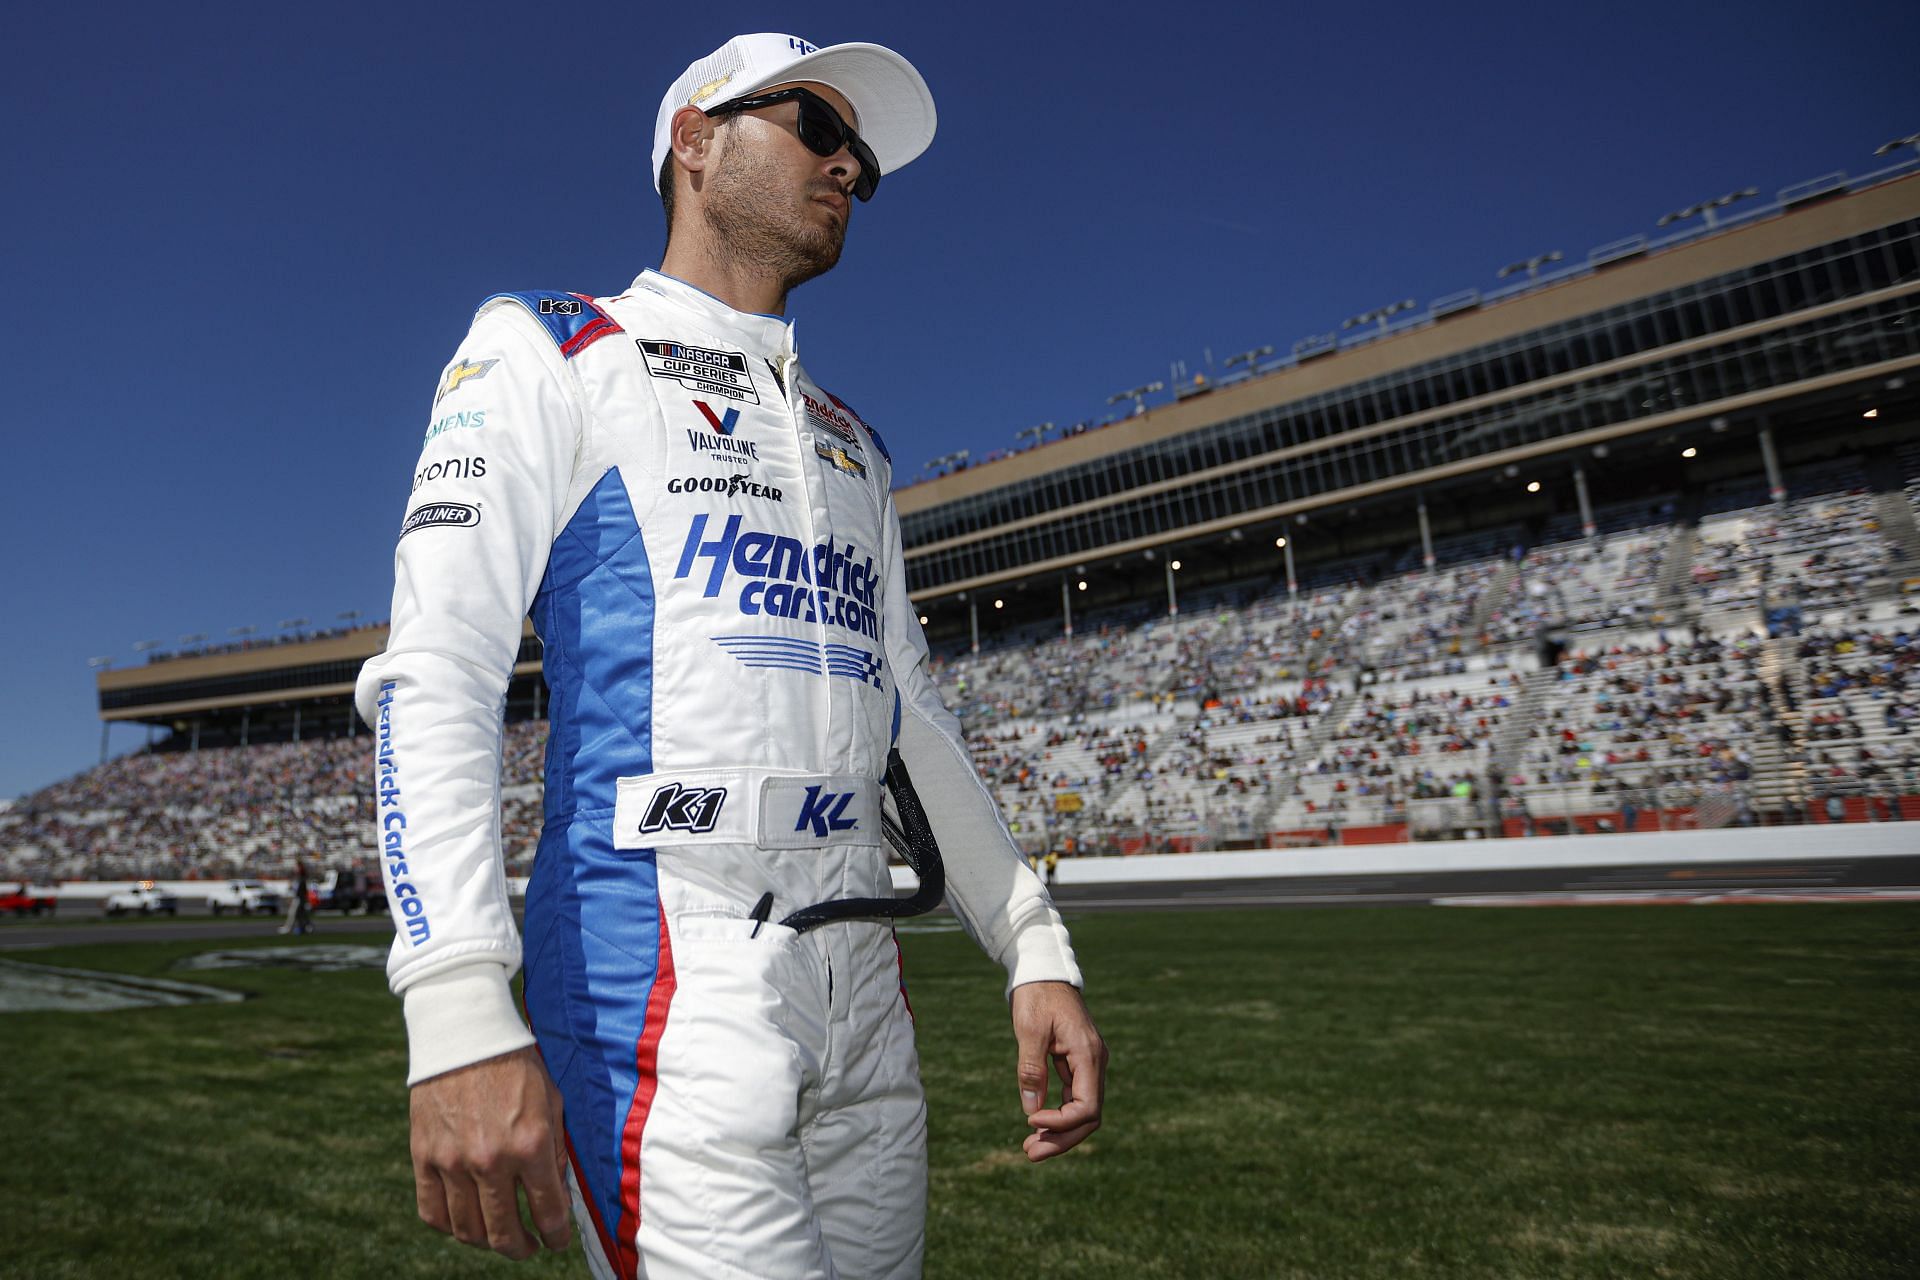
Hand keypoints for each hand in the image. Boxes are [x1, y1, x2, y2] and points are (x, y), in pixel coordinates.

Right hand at [409, 1046, 572, 1259]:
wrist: (464, 1034)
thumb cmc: (516, 1064)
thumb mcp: (552, 1102)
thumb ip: (556, 1152)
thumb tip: (556, 1196)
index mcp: (530, 1145)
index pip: (547, 1212)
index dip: (556, 1236)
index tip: (557, 1241)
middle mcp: (491, 1160)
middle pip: (505, 1233)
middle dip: (522, 1249)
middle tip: (530, 1247)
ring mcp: (453, 1162)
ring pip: (467, 1230)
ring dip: (487, 1243)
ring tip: (499, 1238)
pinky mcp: (423, 1158)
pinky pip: (432, 1212)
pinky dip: (449, 1227)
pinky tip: (465, 1223)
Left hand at [1010, 981, 1106, 1161]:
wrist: (1043, 970)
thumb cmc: (1036, 995)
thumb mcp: (1029, 1030)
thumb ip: (1031, 1069)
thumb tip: (1031, 1109)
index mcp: (1089, 1054)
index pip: (1086, 1107)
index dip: (1061, 1123)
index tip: (1031, 1120)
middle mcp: (1095, 1062)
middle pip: (1089, 1116)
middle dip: (1062, 1139)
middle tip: (1030, 1154)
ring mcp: (1088, 1063)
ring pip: (1082, 1109)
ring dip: (1060, 1132)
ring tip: (1031, 1147)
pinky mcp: (1078, 1062)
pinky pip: (1074, 1097)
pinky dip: (1058, 1114)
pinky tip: (1038, 1123)